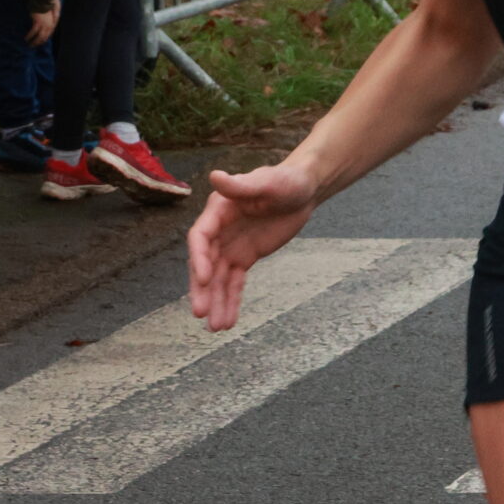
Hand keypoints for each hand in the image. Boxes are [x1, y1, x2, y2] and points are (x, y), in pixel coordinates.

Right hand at [25, 0, 59, 47]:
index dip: (44, 39)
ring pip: (39, 36)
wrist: (45, 0)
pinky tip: (26, 39)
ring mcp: (44, 25)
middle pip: (44, 37)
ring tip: (30, 45)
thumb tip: (46, 24)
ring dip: (34, 41)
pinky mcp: (38, 22)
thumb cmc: (47, 4)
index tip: (40, 43)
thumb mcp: (50, 13)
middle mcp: (49, 25)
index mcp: (52, 23)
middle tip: (33, 46)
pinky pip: (33, 31)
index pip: (49, 34)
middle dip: (39, 42)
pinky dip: (29, 35)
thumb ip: (49, 19)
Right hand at [188, 156, 320, 331]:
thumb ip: (242, 185)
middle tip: (200, 312)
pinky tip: (228, 322)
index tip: (203, 279)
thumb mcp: (268, 182)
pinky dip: (231, 301)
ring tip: (215, 328)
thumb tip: (215, 176)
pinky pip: (235, 282)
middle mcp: (220, 230)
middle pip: (205, 263)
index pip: (201, 236)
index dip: (198, 258)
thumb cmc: (286, 180)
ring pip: (218, 279)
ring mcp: (231, 246)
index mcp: (219, 210)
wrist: (304, 190)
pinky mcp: (245, 257)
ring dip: (216, 302)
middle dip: (202, 289)